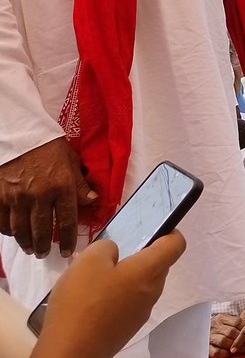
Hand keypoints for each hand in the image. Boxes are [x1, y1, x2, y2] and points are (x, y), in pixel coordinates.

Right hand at [0, 137, 96, 257]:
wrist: (22, 134)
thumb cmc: (50, 147)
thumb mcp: (71, 162)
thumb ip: (80, 184)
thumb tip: (92, 201)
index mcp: (62, 186)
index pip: (67, 221)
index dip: (67, 240)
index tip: (66, 251)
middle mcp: (40, 195)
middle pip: (41, 230)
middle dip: (43, 246)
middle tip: (43, 253)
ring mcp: (17, 197)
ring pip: (20, 230)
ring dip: (26, 242)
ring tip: (30, 248)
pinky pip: (2, 221)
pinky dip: (7, 231)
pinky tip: (13, 233)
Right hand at [33, 233, 184, 357]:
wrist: (71, 353)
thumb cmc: (83, 303)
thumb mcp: (88, 261)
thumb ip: (106, 247)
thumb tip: (114, 252)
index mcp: (150, 271)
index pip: (176, 244)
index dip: (169, 231)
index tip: (153, 227)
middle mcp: (153, 291)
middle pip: (156, 265)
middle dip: (137, 255)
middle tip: (110, 254)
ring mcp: (141, 312)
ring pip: (140, 284)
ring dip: (123, 277)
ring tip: (94, 278)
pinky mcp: (126, 328)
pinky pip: (128, 303)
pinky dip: (115, 296)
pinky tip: (90, 300)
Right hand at [209, 313, 240, 356]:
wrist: (204, 334)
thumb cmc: (222, 329)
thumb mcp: (228, 322)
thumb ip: (236, 324)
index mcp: (220, 318)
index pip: (237, 322)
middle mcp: (214, 325)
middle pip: (231, 332)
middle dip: (240, 339)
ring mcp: (209, 336)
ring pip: (223, 340)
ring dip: (232, 345)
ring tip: (238, 348)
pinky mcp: (207, 347)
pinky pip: (216, 351)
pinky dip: (224, 353)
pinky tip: (228, 353)